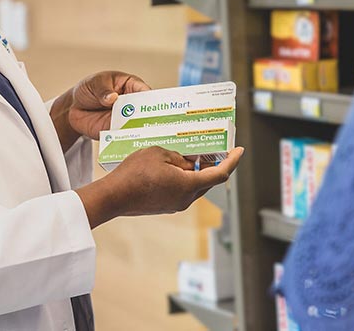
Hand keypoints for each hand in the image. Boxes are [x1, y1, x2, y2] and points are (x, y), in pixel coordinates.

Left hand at [50, 71, 149, 148]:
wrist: (74, 106)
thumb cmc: (89, 88)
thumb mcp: (95, 83)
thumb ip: (103, 90)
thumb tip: (112, 97)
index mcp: (131, 86)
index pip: (145, 92)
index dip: (151, 99)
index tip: (153, 106)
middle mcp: (132, 104)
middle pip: (145, 112)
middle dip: (148, 118)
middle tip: (149, 124)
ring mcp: (125, 119)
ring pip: (137, 126)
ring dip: (138, 132)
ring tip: (141, 136)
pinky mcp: (117, 131)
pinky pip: (124, 137)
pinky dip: (126, 141)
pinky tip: (127, 144)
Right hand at [75, 146, 243, 228]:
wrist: (114, 196)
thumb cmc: (134, 173)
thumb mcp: (159, 153)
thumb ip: (178, 156)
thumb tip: (187, 162)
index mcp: (188, 186)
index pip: (220, 174)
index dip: (232, 161)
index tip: (239, 150)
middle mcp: (186, 199)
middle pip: (208, 181)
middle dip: (214, 163)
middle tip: (215, 148)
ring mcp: (175, 204)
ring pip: (195, 185)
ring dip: (197, 170)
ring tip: (192, 153)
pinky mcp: (165, 205)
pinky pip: (182, 189)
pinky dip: (185, 177)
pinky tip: (176, 165)